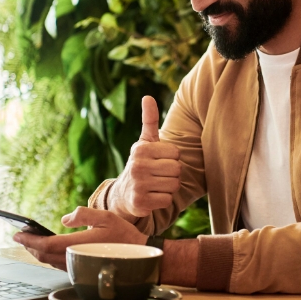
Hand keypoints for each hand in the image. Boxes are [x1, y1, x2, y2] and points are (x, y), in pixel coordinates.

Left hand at [13, 207, 146, 269]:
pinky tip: (47, 249)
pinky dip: (48, 256)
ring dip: (37, 251)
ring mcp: (78, 265)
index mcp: (78, 245)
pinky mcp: (81, 268)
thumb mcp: (105, 216)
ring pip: (50, 261)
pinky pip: (58, 264)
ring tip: (30, 240)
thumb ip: (83, 214)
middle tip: (20, 235)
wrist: (139, 256)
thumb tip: (65, 218)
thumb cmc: (124, 235)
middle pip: (44, 255)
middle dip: (30, 245)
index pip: (46, 244)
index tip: (17, 233)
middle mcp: (75, 258)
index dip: (29, 240)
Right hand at [110, 96, 180, 219]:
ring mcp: (138, 184)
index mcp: (141, 149)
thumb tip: (148, 96)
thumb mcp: (144, 142)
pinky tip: (152, 196)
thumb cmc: (141, 163)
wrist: (123, 193)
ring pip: (174, 185)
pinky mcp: (140, 202)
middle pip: (177, 169)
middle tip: (159, 175)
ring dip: (169, 187)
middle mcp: (137, 165)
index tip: (159, 161)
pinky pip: (167, 200)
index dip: (172, 158)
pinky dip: (163, 200)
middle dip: (172, 173)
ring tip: (156, 185)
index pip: (176, 153)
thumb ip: (150, 120)